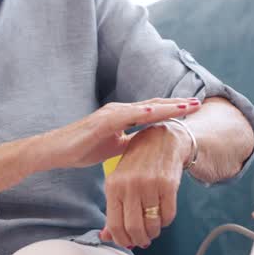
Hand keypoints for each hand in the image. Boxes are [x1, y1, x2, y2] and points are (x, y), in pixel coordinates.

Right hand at [50, 98, 201, 168]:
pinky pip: (125, 116)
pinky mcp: (101, 122)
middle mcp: (119, 111)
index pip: (154, 112)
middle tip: (200, 103)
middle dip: (178, 104)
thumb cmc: (80, 148)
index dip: (174, 109)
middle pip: (154, 106)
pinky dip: (141, 113)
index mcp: (123, 117)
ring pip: (144, 108)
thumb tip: (147, 146)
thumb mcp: (113, 147)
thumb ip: (129, 143)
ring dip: (167, 106)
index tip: (194, 109)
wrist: (53, 151)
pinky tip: (156, 111)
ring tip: (186, 105)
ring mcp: (110, 114)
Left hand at [99, 122, 192, 247]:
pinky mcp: (168, 184)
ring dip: (153, 232)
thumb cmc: (137, 163)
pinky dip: (165, 222)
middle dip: (139, 240)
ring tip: (153, 229)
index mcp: (113, 185)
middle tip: (143, 240)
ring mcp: (150, 184)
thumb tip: (106, 237)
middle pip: (134, 227)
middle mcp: (130, 185)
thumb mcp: (119, 182)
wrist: (162, 140)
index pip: (114, 224)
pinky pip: (168, 215)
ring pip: (152, 224)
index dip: (122, 240)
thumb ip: (113, 210)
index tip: (128, 242)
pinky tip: (163, 217)